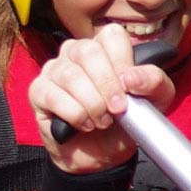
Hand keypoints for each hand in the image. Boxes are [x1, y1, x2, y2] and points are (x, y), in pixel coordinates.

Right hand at [27, 25, 174, 173]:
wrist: (102, 154)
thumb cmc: (125, 120)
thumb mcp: (153, 102)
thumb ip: (153, 83)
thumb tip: (131, 77)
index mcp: (104, 49)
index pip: (111, 35)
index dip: (123, 60)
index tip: (130, 87)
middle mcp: (74, 53)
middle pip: (88, 51)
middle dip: (107, 84)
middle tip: (119, 108)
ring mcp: (53, 70)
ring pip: (70, 76)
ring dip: (92, 104)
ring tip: (103, 121)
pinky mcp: (37, 91)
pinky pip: (53, 96)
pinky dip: (75, 114)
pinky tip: (84, 124)